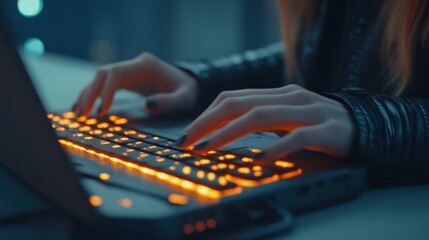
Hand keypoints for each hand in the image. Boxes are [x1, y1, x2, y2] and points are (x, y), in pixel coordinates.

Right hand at [72, 53, 198, 116]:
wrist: (190, 84)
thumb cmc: (188, 92)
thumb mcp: (184, 99)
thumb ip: (169, 102)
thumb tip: (147, 106)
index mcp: (146, 66)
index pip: (117, 73)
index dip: (105, 91)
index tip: (102, 112)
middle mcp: (134, 65)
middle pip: (103, 73)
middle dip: (90, 93)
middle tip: (82, 115)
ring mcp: (129, 70)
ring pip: (100, 78)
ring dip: (88, 94)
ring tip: (78, 114)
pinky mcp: (127, 78)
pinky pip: (105, 84)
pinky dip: (94, 95)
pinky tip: (83, 107)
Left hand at [178, 84, 353, 163]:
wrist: (366, 126)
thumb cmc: (319, 124)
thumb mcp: (286, 116)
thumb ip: (261, 118)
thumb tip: (224, 130)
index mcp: (277, 93)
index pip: (233, 97)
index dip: (206, 115)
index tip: (188, 134)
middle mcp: (290, 97)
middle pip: (240, 104)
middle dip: (208, 123)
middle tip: (187, 142)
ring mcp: (308, 111)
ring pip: (261, 116)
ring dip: (229, 133)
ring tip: (208, 149)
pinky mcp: (325, 131)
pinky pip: (297, 138)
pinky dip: (275, 147)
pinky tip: (258, 159)